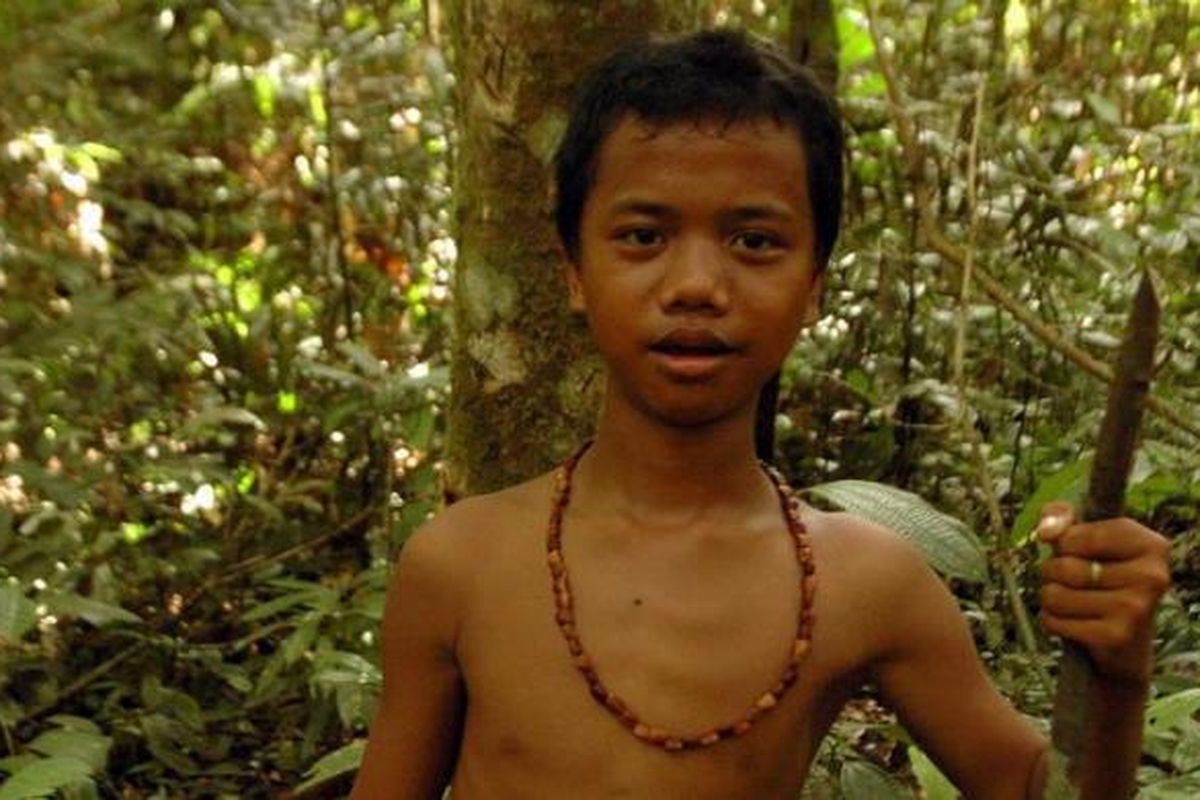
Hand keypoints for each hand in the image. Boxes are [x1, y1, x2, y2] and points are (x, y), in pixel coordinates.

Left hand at [1036, 501, 1170, 684]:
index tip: (1075, 551)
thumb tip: (1046, 531)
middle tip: (1070, 581)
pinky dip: (1050, 620)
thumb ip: (1061, 517)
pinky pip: (1054, 621)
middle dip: (1052, 572)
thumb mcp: (1086, 537)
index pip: (1077, 536)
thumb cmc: (1100, 575)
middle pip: (1065, 567)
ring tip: (1069, 599)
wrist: (1125, 639)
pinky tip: (1070, 621)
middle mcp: (1152, 576)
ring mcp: (1136, 608)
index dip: (1063, 544)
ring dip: (1049, 597)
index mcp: (1151, 545)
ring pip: (1056, 595)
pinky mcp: (1115, 636)